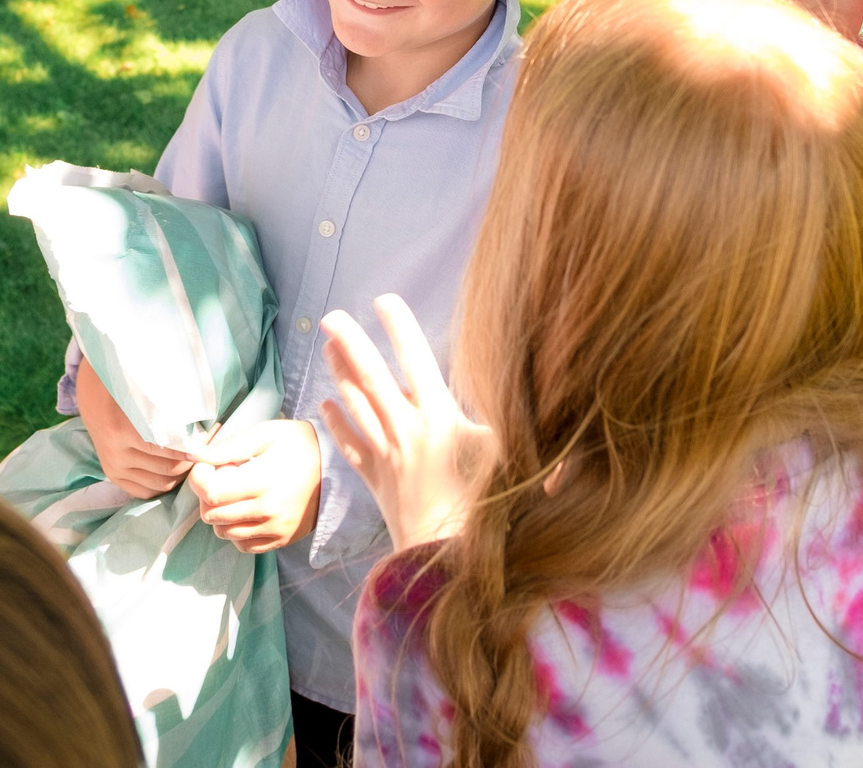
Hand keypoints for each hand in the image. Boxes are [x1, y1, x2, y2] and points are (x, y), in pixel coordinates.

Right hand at [77, 362, 194, 498]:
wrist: (94, 400)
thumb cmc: (125, 392)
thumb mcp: (142, 394)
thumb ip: (167, 409)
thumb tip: (198, 423)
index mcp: (122, 431)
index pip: (165, 449)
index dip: (190, 450)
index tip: (206, 444)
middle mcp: (117, 454)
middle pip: (166, 470)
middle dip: (190, 463)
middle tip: (205, 453)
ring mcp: (114, 468)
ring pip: (160, 484)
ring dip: (180, 476)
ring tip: (192, 462)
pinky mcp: (114, 477)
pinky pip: (146, 491)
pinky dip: (163, 485)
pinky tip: (174, 472)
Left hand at [189, 419, 323, 552]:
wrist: (339, 468)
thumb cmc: (300, 444)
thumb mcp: (266, 433)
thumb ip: (229, 445)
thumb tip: (195, 454)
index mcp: (262, 481)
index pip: (210, 493)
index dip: (198, 479)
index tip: (205, 467)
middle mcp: (268, 510)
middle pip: (212, 515)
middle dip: (207, 495)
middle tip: (221, 478)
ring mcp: (276, 529)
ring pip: (224, 532)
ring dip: (220, 514)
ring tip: (236, 494)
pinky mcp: (282, 539)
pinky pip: (243, 545)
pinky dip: (236, 531)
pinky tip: (246, 511)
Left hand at [319, 295, 494, 552]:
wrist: (449, 560)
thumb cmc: (488, 507)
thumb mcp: (509, 454)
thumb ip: (514, 420)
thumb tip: (538, 392)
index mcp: (439, 418)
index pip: (414, 360)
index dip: (400, 327)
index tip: (385, 300)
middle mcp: (407, 431)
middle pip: (371, 377)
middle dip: (351, 342)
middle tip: (334, 316)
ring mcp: (387, 456)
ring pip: (355, 406)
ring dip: (339, 374)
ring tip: (327, 347)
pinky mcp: (377, 482)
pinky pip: (350, 447)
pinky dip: (336, 425)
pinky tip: (324, 407)